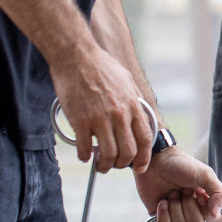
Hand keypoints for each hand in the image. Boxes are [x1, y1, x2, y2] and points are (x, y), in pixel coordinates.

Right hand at [50, 43, 154, 173]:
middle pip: (128, 152)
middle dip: (122, 164)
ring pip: (108, 154)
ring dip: (104, 165)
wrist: (76, 55)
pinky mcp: (80, 120)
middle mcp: (119, 115)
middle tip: (115, 165)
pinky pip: (84, 147)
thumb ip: (134, 100)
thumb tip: (139, 114)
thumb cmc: (101, 66)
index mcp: (133, 106)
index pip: (145, 140)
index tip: (139, 166)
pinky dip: (84, 155)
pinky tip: (83, 155)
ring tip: (99, 165)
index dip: (144, 158)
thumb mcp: (127, 81)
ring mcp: (100, 119)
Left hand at [133, 147, 221, 221]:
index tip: (200, 197)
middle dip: (188, 206)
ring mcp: (176, 214)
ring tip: (172, 193)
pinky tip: (162, 201)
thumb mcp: (206, 174)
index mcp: (206, 202)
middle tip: (183, 190)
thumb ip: (219, 193)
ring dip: (175, 208)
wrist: (156, 161)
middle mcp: (193, 210)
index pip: (215, 221)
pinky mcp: (161, 216)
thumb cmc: (181, 165)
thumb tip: (216, 214)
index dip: (207, 213)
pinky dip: (164, 215)